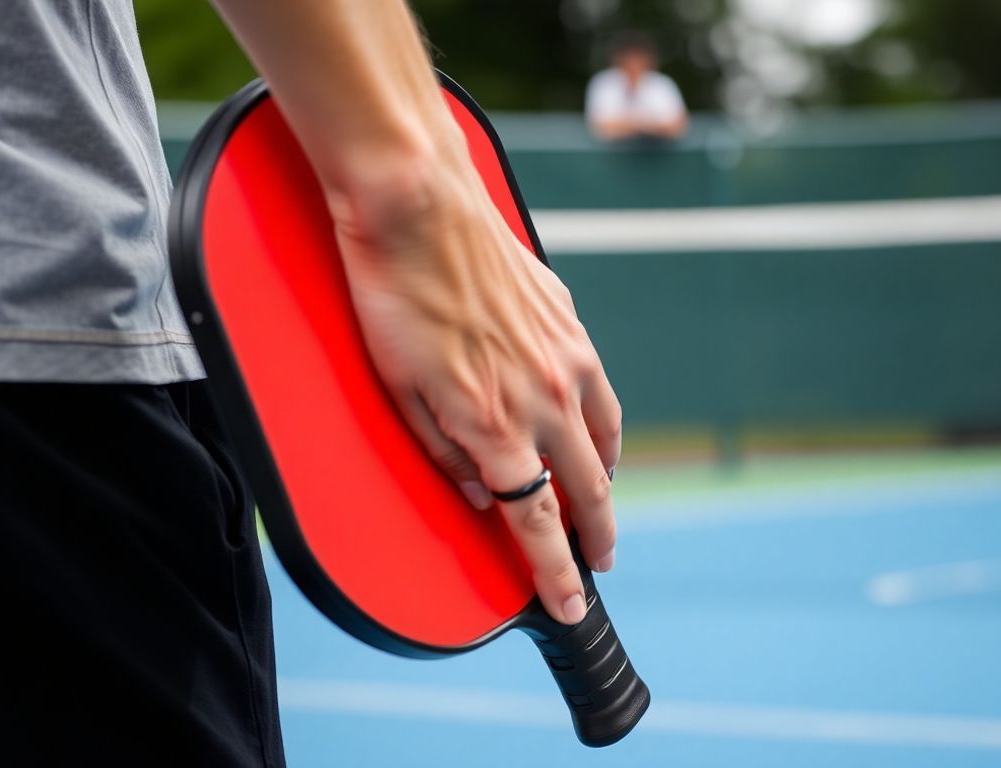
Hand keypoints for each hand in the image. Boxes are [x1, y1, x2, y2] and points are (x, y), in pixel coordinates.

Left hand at [327, 155, 621, 625]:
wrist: (419, 206)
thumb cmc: (394, 297)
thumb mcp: (398, 391)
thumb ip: (444, 454)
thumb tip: (482, 495)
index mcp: (495, 427)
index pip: (538, 524)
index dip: (557, 575)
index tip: (570, 606)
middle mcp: (544, 400)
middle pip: (588, 492)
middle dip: (596, 540)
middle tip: (598, 566)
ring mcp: (566, 361)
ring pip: (605, 445)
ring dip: (606, 487)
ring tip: (600, 509)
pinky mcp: (571, 326)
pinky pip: (603, 395)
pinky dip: (605, 430)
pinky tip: (597, 437)